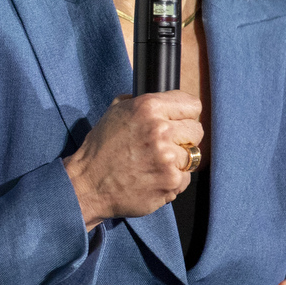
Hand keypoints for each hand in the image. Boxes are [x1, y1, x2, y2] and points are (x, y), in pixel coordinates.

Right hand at [62, 91, 203, 229]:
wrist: (89, 184)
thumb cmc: (101, 149)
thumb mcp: (115, 112)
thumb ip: (140, 102)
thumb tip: (162, 100)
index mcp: (148, 107)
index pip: (192, 105)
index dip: (185, 114)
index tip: (178, 122)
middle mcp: (160, 130)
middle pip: (196, 130)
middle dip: (183, 138)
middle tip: (164, 146)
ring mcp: (167, 157)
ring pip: (193, 155)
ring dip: (178, 160)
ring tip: (156, 164)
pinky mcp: (171, 181)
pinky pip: (185, 178)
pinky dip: (173, 180)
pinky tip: (154, 178)